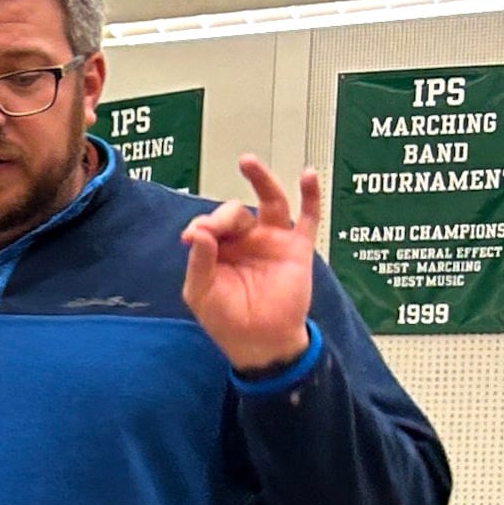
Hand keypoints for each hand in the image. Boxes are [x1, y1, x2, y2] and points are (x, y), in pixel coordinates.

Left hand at [182, 155, 319, 372]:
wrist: (260, 342)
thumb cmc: (226, 320)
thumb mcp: (202, 294)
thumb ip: (199, 262)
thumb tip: (198, 231)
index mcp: (218, 249)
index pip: (209, 225)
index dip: (202, 226)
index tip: (193, 236)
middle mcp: (245, 239)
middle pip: (236, 212)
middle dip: (224, 216)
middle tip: (215, 228)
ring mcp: (272, 240)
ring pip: (270, 201)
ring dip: (260, 179)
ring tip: (247, 161)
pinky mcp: (297, 247)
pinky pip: (308, 217)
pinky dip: (310, 195)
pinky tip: (309, 175)